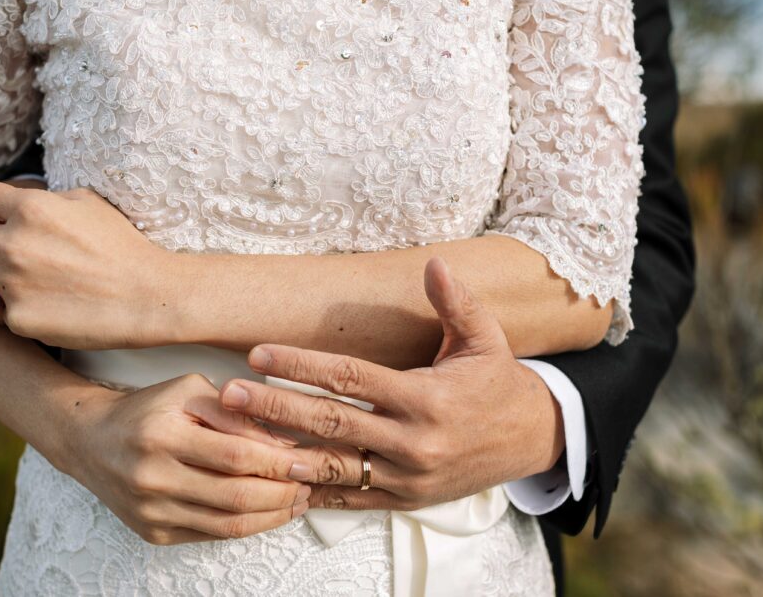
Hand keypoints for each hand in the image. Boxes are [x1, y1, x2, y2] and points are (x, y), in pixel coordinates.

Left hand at [0, 179, 166, 347]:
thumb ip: (44, 197)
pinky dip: (20, 305)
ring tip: (35, 279)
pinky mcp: (17, 318)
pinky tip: (51, 304)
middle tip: (5, 248)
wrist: (147, 295)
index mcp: (29, 208)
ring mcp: (12, 283)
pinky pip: (1, 307)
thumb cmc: (122, 246)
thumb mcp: (88, 202)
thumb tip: (17, 196)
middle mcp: (13, 243)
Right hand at [63, 373, 312, 544]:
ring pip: (227, 524)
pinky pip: (212, 535)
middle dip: (282, 493)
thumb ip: (236, 413)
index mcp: (162, 436)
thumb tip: (283, 442)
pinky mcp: (153, 533)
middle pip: (235, 496)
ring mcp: (151, 512)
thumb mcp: (189, 391)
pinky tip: (267, 512)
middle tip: (308, 483)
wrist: (91, 440)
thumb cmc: (147, 410)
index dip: (277, 462)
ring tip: (296, 501)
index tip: (306, 459)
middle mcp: (152, 478)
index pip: (235, 456)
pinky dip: (246, 525)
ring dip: (271, 516)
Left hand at [218, 256, 565, 511]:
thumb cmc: (499, 383)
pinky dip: (309, 491)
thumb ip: (455, 302)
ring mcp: (405, 476)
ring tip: (238, 440)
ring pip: (332, 467)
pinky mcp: (403, 499)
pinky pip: (348, 499)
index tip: (259, 353)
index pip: (351, 378)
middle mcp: (413, 441)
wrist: (531, 441)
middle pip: (331, 424)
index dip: (301, 366)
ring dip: (282, 454)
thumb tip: (434, 263)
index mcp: (427, 396)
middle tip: (230, 396)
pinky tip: (273, 480)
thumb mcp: (483, 338)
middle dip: (276, 408)